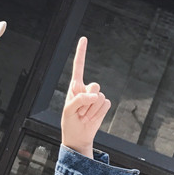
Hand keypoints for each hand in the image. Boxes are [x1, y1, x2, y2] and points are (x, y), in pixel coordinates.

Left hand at [61, 36, 110, 156]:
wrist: (78, 136)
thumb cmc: (69, 122)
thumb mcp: (68, 110)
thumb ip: (78, 100)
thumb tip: (93, 95)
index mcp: (74, 86)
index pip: (79, 66)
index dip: (81, 53)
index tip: (84, 39)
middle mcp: (86, 89)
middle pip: (94, 86)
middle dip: (87, 100)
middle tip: (80, 111)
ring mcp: (96, 97)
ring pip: (99, 97)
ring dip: (91, 109)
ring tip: (84, 115)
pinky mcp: (103, 105)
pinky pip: (105, 104)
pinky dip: (98, 113)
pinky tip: (91, 118)